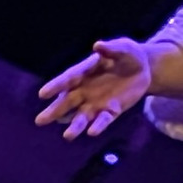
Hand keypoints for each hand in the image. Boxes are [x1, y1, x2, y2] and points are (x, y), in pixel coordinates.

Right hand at [35, 36, 153, 140]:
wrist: (143, 69)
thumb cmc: (128, 54)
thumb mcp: (123, 47)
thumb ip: (111, 48)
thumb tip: (98, 45)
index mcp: (84, 71)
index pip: (68, 79)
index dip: (56, 86)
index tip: (42, 94)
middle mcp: (85, 89)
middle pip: (67, 102)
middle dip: (55, 111)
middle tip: (40, 121)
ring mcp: (97, 102)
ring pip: (82, 116)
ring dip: (75, 126)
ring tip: (67, 136)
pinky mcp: (111, 111)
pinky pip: (103, 120)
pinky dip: (98, 126)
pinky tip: (92, 132)